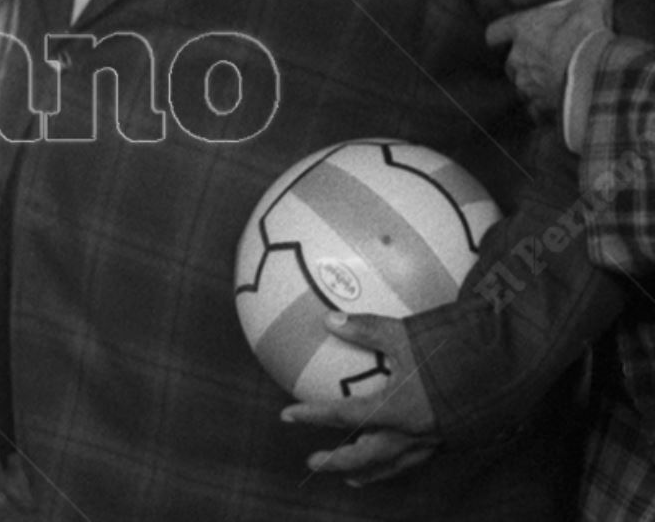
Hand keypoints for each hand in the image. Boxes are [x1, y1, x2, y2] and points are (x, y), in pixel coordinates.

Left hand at [280, 313, 440, 486]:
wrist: (511, 366)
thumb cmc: (456, 347)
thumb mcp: (406, 333)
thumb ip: (366, 328)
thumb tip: (328, 319)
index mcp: (397, 409)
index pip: (344, 416)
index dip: (313, 415)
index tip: (286, 415)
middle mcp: (413, 433)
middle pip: (366, 457)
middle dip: (337, 462)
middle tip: (313, 462)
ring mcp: (434, 440)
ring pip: (394, 465)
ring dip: (369, 472)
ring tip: (352, 479)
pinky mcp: (452, 439)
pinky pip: (418, 460)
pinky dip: (398, 465)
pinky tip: (395, 458)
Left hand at [485, 0, 634, 112]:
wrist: (591, 75)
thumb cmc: (585, 34)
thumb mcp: (596, 0)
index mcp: (523, 32)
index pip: (494, 33)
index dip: (498, 34)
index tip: (500, 36)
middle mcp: (518, 59)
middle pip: (509, 62)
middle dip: (523, 62)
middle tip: (543, 59)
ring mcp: (526, 84)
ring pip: (522, 86)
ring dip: (534, 84)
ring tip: (553, 83)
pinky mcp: (539, 106)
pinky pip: (535, 110)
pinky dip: (544, 109)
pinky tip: (558, 107)